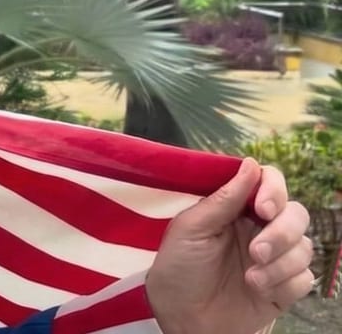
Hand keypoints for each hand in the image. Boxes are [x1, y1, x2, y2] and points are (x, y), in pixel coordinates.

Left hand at [145, 157, 313, 333]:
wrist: (183, 319)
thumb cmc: (179, 269)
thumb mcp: (190, 229)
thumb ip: (222, 198)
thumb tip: (250, 164)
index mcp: (235, 208)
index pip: (269, 183)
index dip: (274, 190)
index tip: (263, 208)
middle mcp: (259, 228)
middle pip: (296, 214)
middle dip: (280, 232)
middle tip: (255, 251)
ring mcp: (274, 257)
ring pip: (304, 246)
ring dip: (279, 263)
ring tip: (251, 278)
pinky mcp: (285, 286)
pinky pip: (304, 277)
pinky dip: (284, 284)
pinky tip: (259, 291)